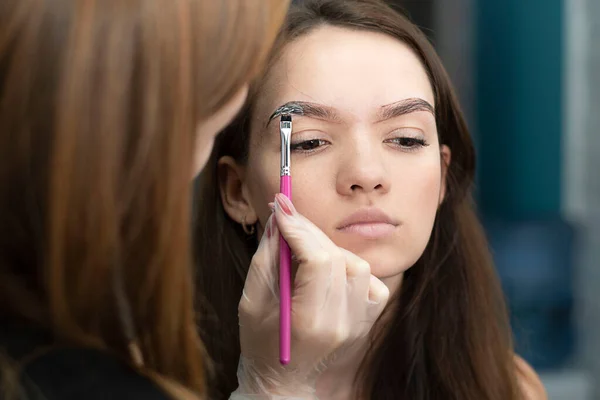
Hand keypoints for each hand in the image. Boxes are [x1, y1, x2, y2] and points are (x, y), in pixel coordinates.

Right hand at [232, 194, 389, 397]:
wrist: (287, 383)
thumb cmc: (261, 344)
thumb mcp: (251, 303)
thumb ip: (266, 259)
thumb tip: (280, 219)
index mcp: (311, 322)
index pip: (317, 260)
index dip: (299, 228)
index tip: (280, 206)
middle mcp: (343, 323)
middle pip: (337, 257)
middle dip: (309, 231)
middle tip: (286, 216)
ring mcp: (361, 323)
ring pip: (356, 264)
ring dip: (329, 248)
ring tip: (303, 250)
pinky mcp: (369, 320)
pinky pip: (369, 279)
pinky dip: (349, 267)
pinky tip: (327, 270)